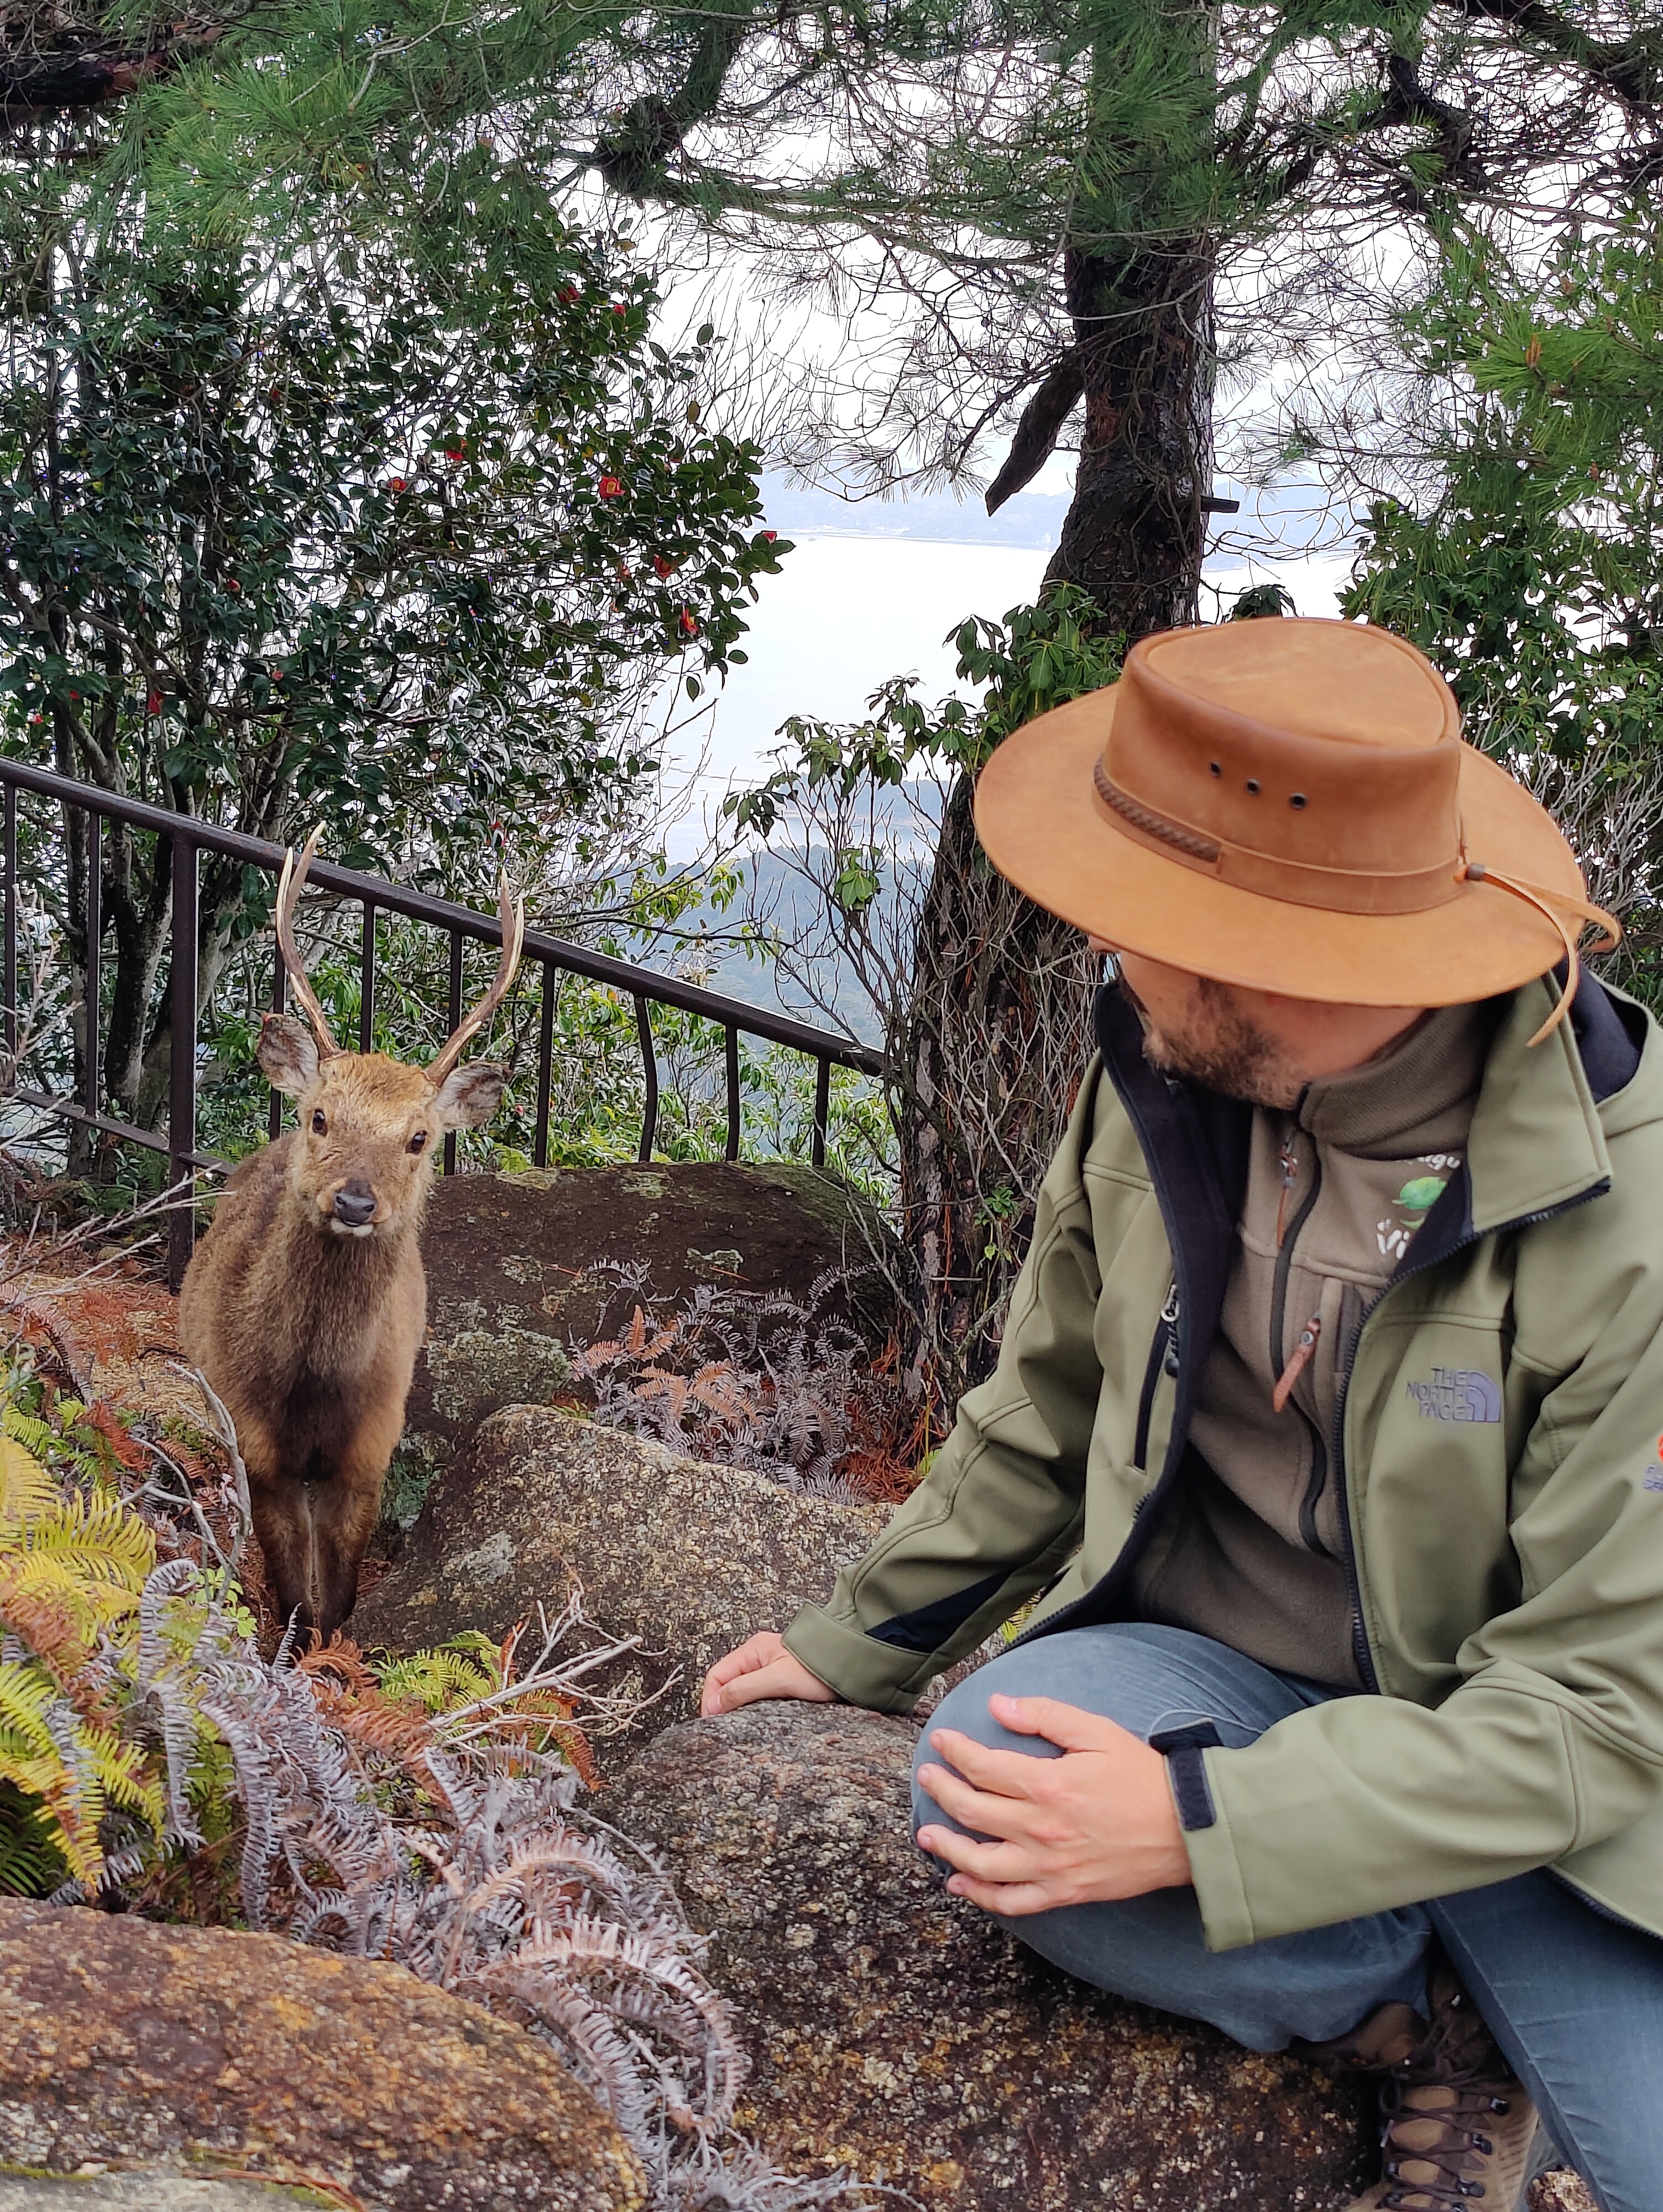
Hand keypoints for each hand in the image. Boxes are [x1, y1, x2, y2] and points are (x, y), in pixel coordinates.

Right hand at [700, 1630, 837, 1716]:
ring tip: (740, 1727)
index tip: (713, 1723)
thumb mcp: (778, 1679)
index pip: (717, 1675)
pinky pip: (759, 1695)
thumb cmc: (820, 1667)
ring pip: (743, 1691)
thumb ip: (744, 1689)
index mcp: (753, 1650)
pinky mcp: (783, 1682)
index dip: (710, 1699)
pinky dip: (754, 1708)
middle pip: (727, 1683)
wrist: (854, 1665)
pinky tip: (758, 1720)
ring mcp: (771, 1669)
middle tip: (725, 1729)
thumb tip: (714, 1704)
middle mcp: (759, 1657)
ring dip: (739, 1708)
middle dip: (723, 1705)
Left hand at [915, 1692, 1190, 1915]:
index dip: (955, 1752)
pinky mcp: (1064, 1892)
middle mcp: (1041, 1829)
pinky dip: (981, 1897)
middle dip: (942, 1791)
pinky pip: (1013, 1902)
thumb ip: (1044, 1716)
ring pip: (982, 1863)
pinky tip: (960, 1884)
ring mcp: (1050, 1866)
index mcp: (1048, 1784)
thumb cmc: (1141, 1775)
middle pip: (974, 1811)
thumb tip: (998, 1706)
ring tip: (926, 1833)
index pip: (983, 1767)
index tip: (941, 1740)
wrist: (1185, 1828)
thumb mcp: (1096, 1731)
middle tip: (926, 1776)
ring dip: (948, 1847)